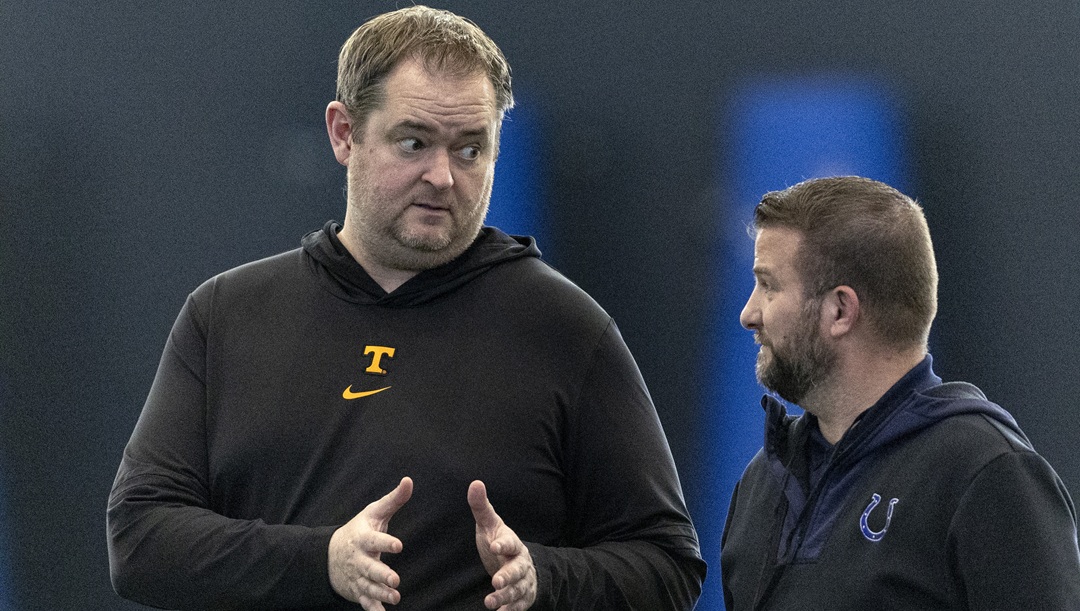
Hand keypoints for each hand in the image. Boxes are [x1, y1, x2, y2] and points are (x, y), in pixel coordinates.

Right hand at [328, 477, 412, 609]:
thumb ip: (393, 500)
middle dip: (381, 574)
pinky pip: (364, 602)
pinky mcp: (358, 590)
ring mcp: (357, 577)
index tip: (399, 545)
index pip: (375, 540)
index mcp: (363, 539)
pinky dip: (372, 608)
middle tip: (395, 579)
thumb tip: (409, 481)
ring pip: (368, 587)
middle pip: (370, 568)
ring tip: (395, 597)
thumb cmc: (359, 530)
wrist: (331, 554)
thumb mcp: (374, 513)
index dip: (386, 542)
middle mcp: (359, 559)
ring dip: (381, 593)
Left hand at [468, 480, 536, 610]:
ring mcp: (523, 581)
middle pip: (517, 569)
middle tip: (496, 580)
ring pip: (517, 589)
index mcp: (512, 543)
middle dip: (508, 576)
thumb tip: (475, 483)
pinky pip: (518, 604)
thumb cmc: (500, 542)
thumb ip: (481, 507)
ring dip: (505, 596)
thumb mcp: (490, 525)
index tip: (494, 546)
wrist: (522, 563)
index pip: (510, 542)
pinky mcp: (522, 597)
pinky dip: (510, 609)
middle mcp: (520, 563)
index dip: (504, 544)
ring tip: (490, 603)